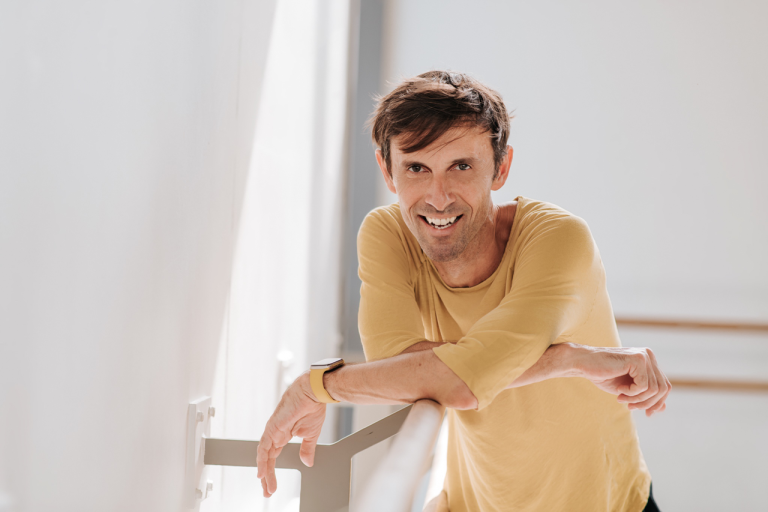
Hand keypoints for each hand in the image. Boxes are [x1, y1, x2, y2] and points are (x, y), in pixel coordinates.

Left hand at [257, 372, 325, 496]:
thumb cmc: (313, 407)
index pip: (274, 456)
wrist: (314, 393)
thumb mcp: (311, 435)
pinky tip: (261, 473)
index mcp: (284, 434)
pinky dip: (261, 461)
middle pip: (267, 459)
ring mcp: (273, 430)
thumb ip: (306, 449)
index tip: (273, 485)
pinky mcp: (272, 427)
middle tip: (268, 491)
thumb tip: (307, 463)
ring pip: (264, 456)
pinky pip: (264, 447)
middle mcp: (276, 433)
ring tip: (266, 487)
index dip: (272, 471)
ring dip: (265, 472)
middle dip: (267, 476)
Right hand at [570, 344, 670, 415]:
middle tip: (630, 407)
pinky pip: (644, 386)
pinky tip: (619, 389)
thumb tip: (663, 408)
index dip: (657, 403)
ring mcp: (644, 356)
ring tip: (622, 399)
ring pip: (654, 389)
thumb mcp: (628, 389)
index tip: (646, 413)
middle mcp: (648, 355)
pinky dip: (631, 393)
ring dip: (637, 399)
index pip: (664, 386)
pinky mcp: (638, 359)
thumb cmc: (603, 375)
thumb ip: (645, 395)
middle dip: (647, 403)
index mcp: (648, 360)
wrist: (583, 363)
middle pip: (662, 389)